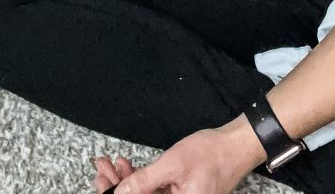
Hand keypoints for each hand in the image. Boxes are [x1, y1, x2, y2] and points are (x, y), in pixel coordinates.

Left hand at [95, 119, 264, 193]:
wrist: (235, 145)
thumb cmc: (209, 154)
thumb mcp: (172, 165)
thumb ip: (145, 182)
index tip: (100, 182)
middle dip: (118, 187)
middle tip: (100, 168)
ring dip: (127, 181)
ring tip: (110, 164)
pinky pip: (156, 191)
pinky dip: (142, 179)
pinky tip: (128, 166)